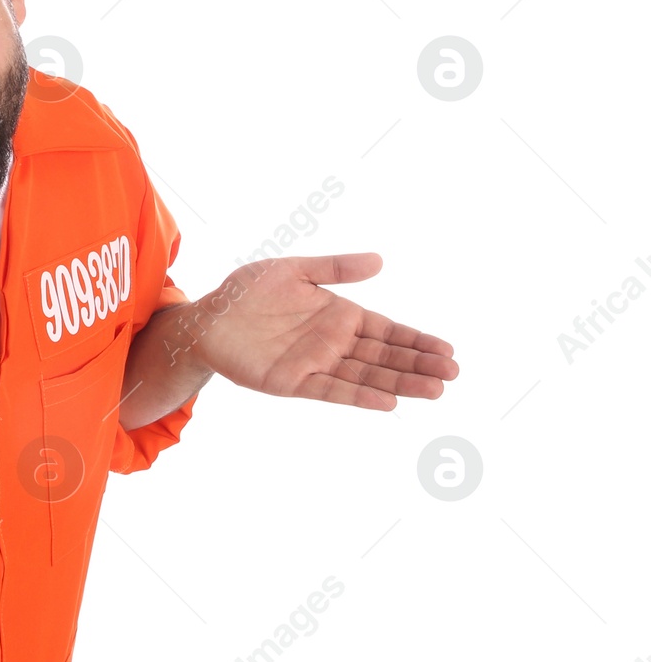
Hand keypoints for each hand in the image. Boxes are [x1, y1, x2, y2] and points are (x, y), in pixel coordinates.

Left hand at [189, 253, 457, 409]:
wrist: (207, 318)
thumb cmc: (247, 293)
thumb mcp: (294, 270)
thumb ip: (335, 268)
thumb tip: (380, 261)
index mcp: (339, 316)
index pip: (388, 331)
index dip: (417, 341)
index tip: (449, 350)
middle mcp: (333, 343)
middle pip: (385, 356)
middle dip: (419, 364)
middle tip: (453, 373)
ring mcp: (316, 364)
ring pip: (367, 375)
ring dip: (400, 383)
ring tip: (435, 389)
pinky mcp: (294, 381)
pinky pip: (332, 389)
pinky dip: (360, 395)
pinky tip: (387, 401)